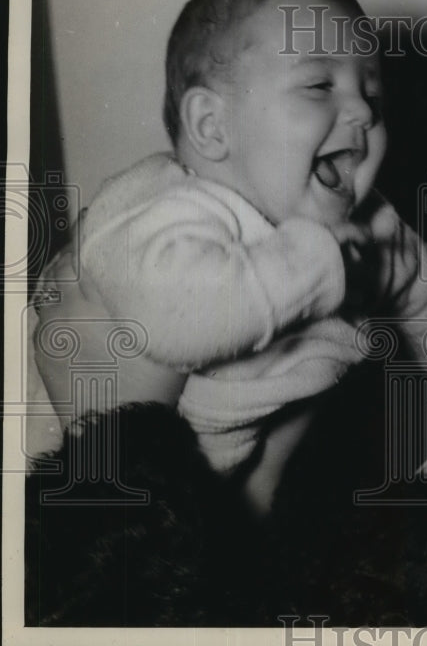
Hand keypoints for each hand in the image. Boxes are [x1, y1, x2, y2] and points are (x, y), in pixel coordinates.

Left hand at [32, 243, 185, 425]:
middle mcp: (66, 307)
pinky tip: (72, 306)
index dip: (91, 229)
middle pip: (62, 263)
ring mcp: (48, 328)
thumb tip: (168, 273)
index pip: (85, 249)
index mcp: (97, 299)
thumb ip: (157, 298)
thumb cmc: (150, 381)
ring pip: (49, 286)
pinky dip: (57, 302)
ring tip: (82, 272)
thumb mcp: (165, 334)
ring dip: (63, 275)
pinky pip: (45, 313)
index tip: (101, 217)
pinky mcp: (40, 348)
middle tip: (96, 241)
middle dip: (77, 250)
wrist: (115, 428)